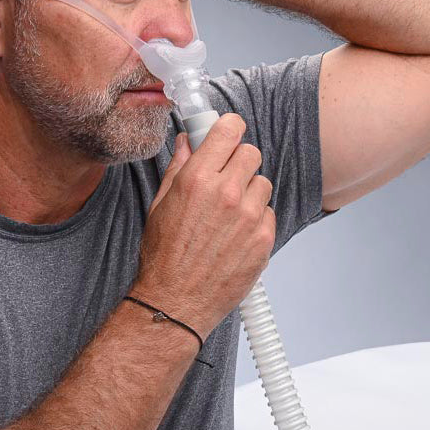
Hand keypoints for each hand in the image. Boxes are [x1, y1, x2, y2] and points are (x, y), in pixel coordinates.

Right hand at [134, 113, 275, 339]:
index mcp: (198, 179)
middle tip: (225, 177)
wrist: (175, 301)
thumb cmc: (163, 256)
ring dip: (249, 192)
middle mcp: (226, 193)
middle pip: (251, 153)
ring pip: (263, 183)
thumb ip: (179, 167)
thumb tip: (187, 142)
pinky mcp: (264, 240)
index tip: (228, 133)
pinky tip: (235, 234)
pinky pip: (269, 214)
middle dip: (239, 161)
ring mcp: (249, 217)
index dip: (229, 128)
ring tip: (229, 213)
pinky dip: (256, 219)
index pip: (229, 130)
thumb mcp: (160, 204)